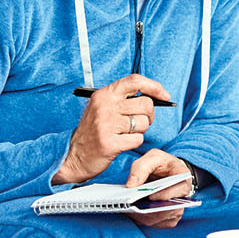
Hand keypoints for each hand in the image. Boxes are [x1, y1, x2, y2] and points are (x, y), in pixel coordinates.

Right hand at [55, 74, 172, 184]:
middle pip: (145, 104)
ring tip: (125, 134)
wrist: (73, 156)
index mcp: (104, 94)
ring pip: (143, 123)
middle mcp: (105, 106)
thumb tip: (155, 95)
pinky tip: (121, 143)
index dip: (154, 86)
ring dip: (139, 131)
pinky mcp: (109, 142)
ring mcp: (106, 124)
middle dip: (149, 115)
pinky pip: (137, 139)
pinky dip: (134, 143)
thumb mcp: (102, 108)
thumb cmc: (93, 132)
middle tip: (139, 123)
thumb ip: (123, 99)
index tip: (164, 95)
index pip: (135, 80)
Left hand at [126, 148, 191, 227]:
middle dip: (147, 208)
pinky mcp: (169, 218)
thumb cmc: (162, 164)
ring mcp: (177, 210)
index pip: (175, 192)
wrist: (168, 172)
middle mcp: (184, 197)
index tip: (148, 196)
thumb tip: (131, 185)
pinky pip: (155, 223)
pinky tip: (133, 212)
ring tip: (128, 208)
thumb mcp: (153, 157)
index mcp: (183, 179)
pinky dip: (142, 219)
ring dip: (142, 215)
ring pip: (158, 219)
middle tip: (131, 205)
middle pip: (166, 210)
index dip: (161, 196)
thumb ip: (141, 167)